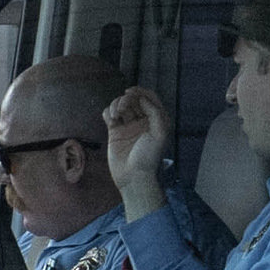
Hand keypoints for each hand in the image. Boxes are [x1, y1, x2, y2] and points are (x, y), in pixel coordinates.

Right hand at [101, 84, 169, 216]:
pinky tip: (111, 119)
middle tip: (122, 108)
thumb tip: (142, 98)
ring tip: (115, 115)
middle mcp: (142, 121)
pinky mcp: (115, 132)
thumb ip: (155, 113)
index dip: (140, 91)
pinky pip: (109, 114)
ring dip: (115, 104)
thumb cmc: (149, 157)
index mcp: (156, 120)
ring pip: (120, 105)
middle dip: (126, 99)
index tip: (130, 92)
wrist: (134, 177)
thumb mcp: (160, 134)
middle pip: (133, 99)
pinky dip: (108, 112)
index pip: (149, 98)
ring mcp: (128, 126)